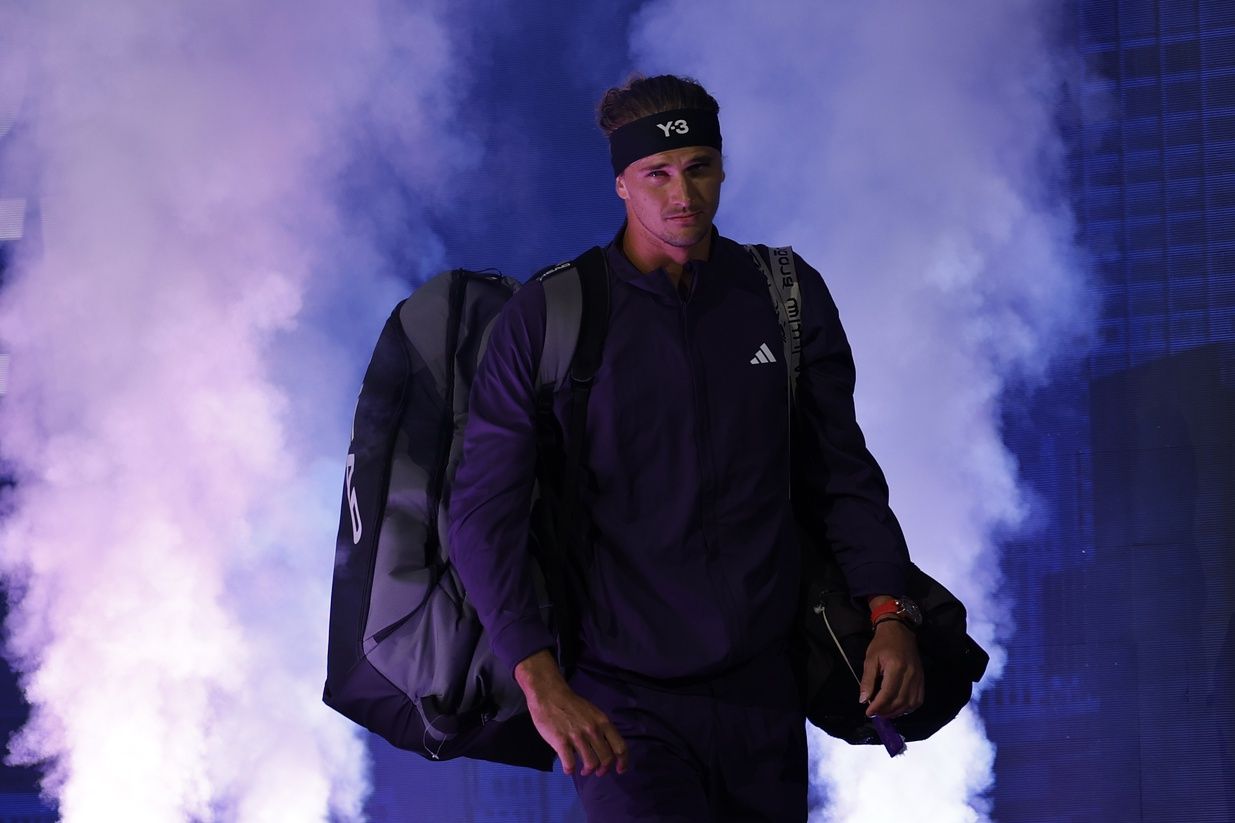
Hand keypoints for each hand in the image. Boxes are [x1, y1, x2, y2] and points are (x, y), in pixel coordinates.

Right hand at [514, 650, 628, 776]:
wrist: (549, 694)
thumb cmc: (571, 704)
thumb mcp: (593, 713)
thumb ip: (600, 728)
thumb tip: (605, 747)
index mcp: (603, 722)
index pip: (620, 746)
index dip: (623, 761)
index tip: (620, 770)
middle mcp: (593, 730)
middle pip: (606, 759)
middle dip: (603, 770)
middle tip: (597, 772)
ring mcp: (577, 736)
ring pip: (591, 764)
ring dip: (588, 771)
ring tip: (583, 771)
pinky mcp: (561, 741)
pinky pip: (570, 763)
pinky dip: (570, 770)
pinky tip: (568, 768)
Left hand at [859, 620, 923, 717]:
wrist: (900, 631)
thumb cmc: (882, 644)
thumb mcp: (870, 659)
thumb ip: (867, 681)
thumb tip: (863, 700)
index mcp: (896, 667)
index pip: (888, 694)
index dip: (878, 706)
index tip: (868, 712)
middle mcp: (910, 674)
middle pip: (900, 701)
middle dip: (886, 711)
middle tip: (875, 713)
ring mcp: (918, 678)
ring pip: (910, 704)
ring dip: (897, 712)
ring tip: (884, 713)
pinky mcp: (922, 680)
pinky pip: (917, 700)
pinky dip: (908, 708)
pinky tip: (897, 708)